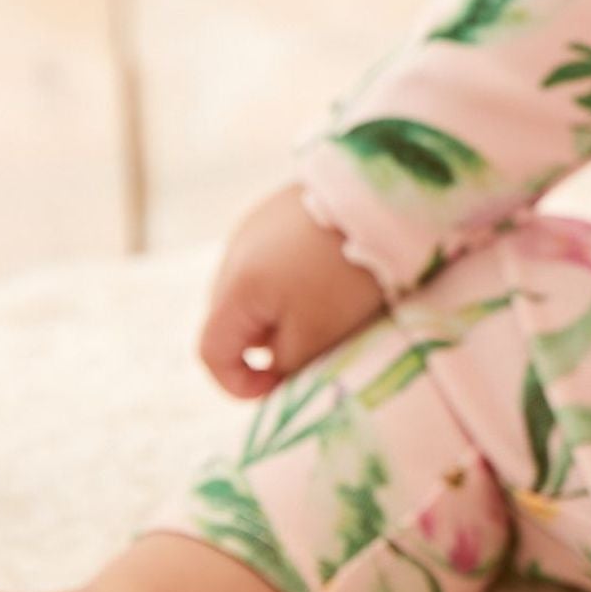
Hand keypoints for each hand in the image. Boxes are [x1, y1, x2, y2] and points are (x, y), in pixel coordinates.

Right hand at [199, 181, 386, 396]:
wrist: (379, 201)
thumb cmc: (346, 275)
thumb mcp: (316, 335)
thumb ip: (283, 364)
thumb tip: (271, 369)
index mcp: (235, 286)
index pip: (211, 351)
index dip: (236, 383)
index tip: (275, 390)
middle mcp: (234, 251)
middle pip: (228, 318)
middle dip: (258, 347)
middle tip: (300, 355)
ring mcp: (255, 225)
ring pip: (249, 289)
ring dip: (272, 313)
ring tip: (318, 313)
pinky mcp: (279, 210)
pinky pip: (268, 259)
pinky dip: (285, 281)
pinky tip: (323, 277)